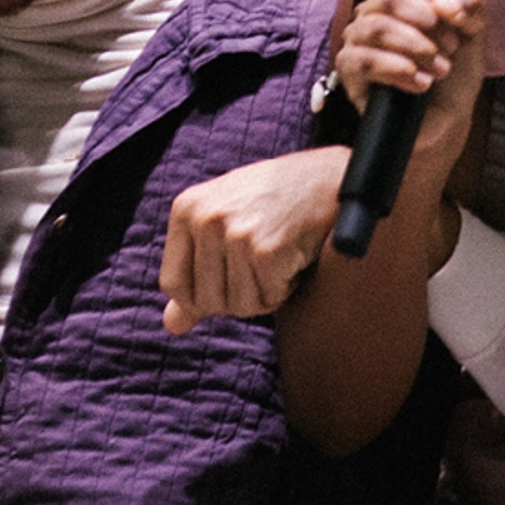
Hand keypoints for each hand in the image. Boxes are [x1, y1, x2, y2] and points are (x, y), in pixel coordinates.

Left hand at [160, 148, 346, 334]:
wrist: (332, 178)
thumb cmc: (277, 200)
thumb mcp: (226, 223)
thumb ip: (195, 271)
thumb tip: (172, 326)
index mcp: (187, 208)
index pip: (173, 284)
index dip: (203, 294)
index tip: (232, 273)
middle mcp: (205, 218)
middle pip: (207, 301)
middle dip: (240, 294)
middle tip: (264, 259)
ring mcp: (236, 233)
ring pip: (239, 305)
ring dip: (266, 292)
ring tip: (280, 253)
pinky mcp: (267, 249)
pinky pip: (269, 299)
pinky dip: (287, 287)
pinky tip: (295, 255)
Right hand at [335, 0, 486, 154]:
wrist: (446, 118)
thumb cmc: (455, 70)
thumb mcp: (475, 32)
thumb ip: (470, 4)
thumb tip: (443, 2)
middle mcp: (376, 11)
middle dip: (426, 21)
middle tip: (450, 45)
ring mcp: (359, 40)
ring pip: (376, 27)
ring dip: (416, 48)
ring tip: (440, 68)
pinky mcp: (350, 72)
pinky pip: (364, 61)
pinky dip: (399, 70)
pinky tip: (421, 84)